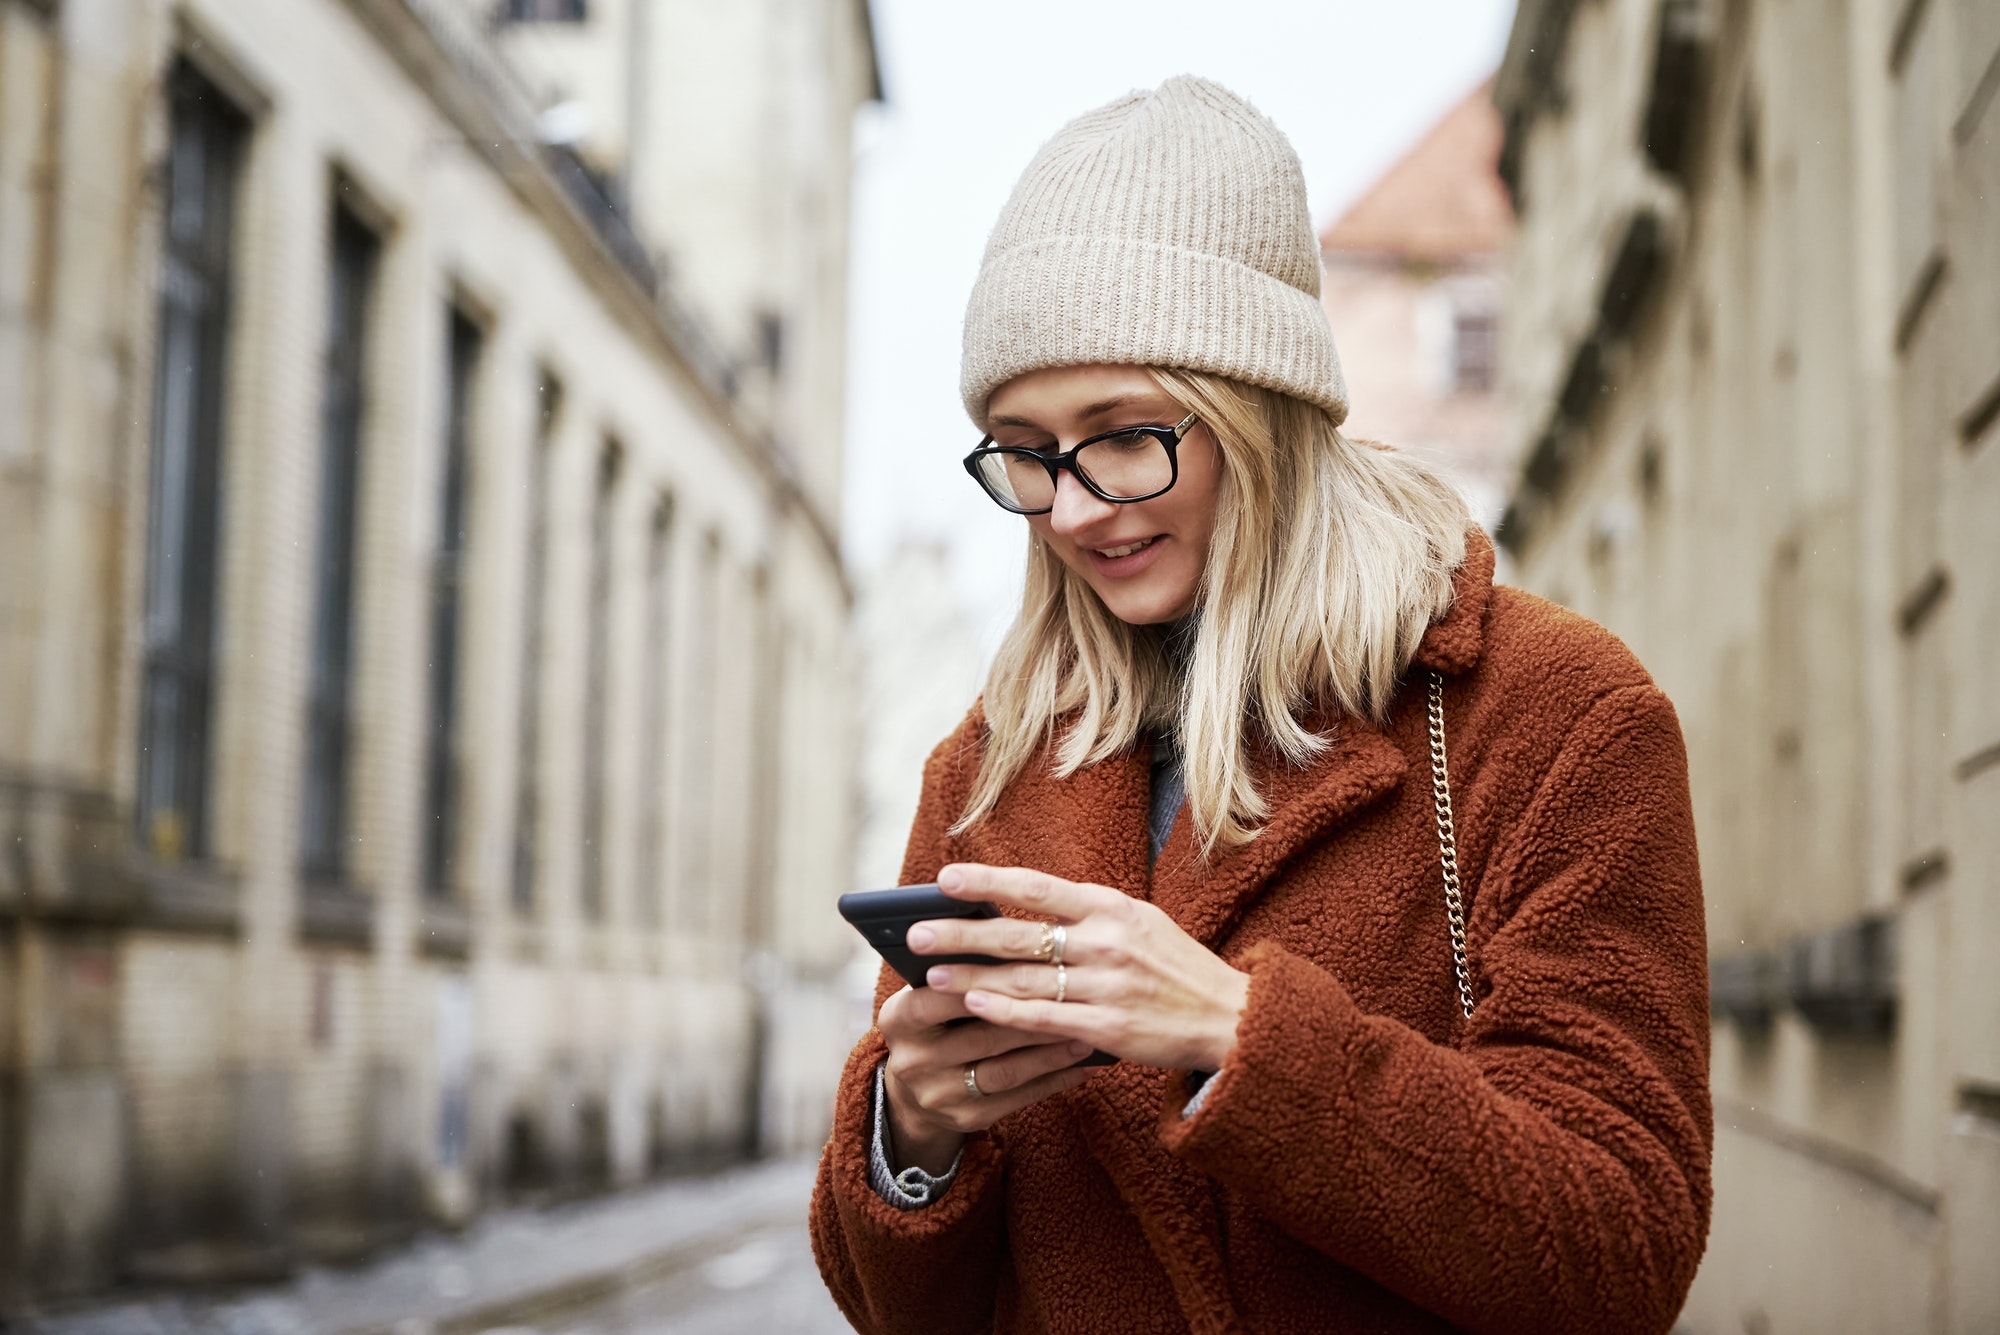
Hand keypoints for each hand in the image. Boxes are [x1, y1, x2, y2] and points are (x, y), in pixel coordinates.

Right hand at [876, 980, 1100, 1175]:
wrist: (913, 1091)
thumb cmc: (935, 1021)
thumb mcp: (927, 994)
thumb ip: (957, 972)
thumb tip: (1009, 936)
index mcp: (898, 1019)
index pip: (938, 998)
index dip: (979, 982)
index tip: (1025, 964)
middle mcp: (913, 1061)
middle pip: (981, 1036)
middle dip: (1032, 1016)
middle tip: (1074, 999)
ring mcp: (938, 1095)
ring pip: (1006, 1071)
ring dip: (1050, 1053)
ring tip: (1085, 1033)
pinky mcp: (966, 1119)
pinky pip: (1019, 1099)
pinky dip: (1055, 1080)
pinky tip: (1082, 1066)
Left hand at [911, 863, 1250, 1072]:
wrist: (1229, 1018)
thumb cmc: (1174, 968)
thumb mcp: (1138, 924)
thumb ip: (1085, 916)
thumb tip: (1020, 908)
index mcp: (1112, 907)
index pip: (1037, 887)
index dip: (987, 881)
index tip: (943, 878)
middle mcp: (1107, 942)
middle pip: (1018, 933)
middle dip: (961, 933)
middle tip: (915, 933)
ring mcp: (1107, 986)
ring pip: (1022, 979)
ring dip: (970, 976)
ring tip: (929, 975)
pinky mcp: (1108, 1030)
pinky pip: (1043, 1019)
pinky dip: (1005, 1011)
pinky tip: (973, 1005)